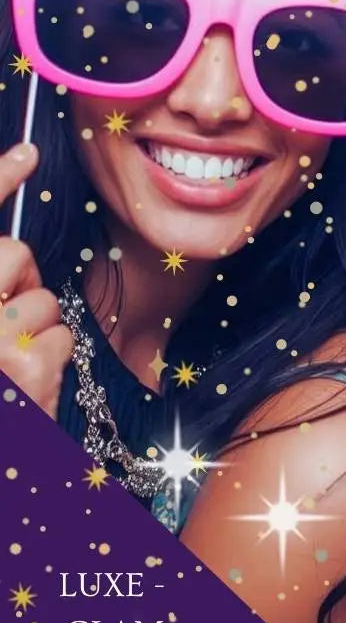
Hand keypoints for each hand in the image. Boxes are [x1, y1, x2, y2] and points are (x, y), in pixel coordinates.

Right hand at [0, 144, 72, 418]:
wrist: (5, 471)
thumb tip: (16, 259)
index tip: (28, 151)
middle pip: (12, 253)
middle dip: (20, 277)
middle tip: (8, 320)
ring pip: (43, 299)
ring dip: (38, 329)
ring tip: (13, 368)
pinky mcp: (25, 368)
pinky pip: (63, 335)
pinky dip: (55, 359)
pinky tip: (32, 389)